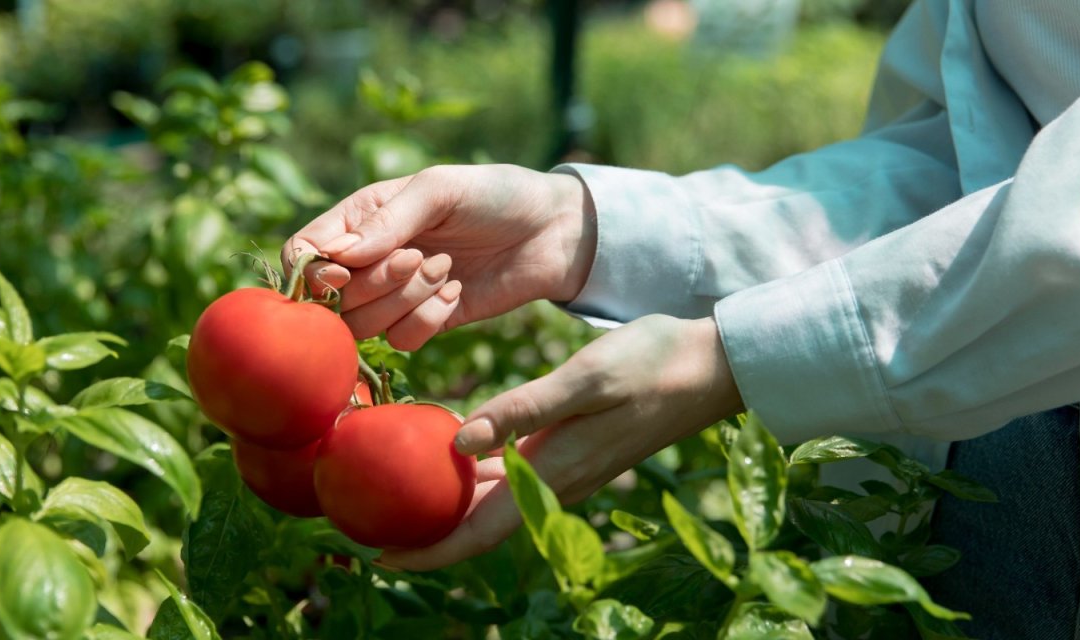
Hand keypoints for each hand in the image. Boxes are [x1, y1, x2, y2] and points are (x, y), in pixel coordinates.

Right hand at [282, 164, 595, 349]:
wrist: (555, 230)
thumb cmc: (496, 195)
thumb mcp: (441, 189)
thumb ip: (389, 220)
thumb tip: (337, 256)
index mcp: (361, 217)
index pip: (303, 251)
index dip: (315, 271)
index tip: (347, 271)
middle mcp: (371, 259)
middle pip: (334, 298)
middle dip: (377, 284)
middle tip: (422, 257)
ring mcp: (397, 295)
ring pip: (366, 326)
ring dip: (406, 301)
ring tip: (446, 270)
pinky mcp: (427, 322)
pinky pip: (403, 342)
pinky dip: (428, 322)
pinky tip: (457, 294)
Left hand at [378, 315, 743, 569]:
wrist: (712, 366)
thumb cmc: (651, 365)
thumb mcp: (583, 380)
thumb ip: (522, 411)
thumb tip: (458, 444)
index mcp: (554, 471)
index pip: (480, 531)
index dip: (429, 549)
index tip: (379, 555)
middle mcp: (555, 480)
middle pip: (479, 525)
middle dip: (426, 531)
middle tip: (368, 521)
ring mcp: (565, 468)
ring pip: (494, 503)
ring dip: (448, 506)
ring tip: (397, 493)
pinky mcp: (572, 450)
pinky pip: (511, 478)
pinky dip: (475, 478)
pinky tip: (451, 456)